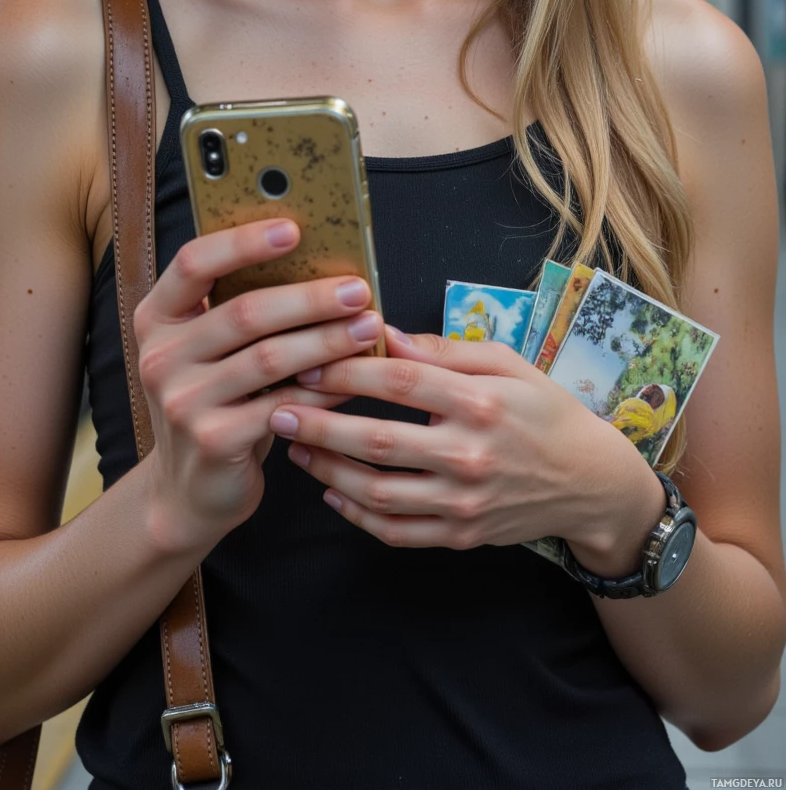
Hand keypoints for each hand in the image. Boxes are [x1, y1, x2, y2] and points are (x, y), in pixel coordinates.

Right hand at [134, 217, 384, 555]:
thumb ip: (241, 310)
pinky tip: (354, 380)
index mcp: (157, 317)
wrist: (187, 490)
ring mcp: (182, 401)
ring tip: (369, 328)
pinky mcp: (212, 440)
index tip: (294, 229)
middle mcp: (160, 355)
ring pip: (269, 358)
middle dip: (310, 298)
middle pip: (244, 312)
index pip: (193, 262)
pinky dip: (325, 391)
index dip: (242, 242)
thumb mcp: (208, 351)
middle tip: (357, 289)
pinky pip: (283, 405)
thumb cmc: (214, 401)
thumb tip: (318, 263)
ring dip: (327, 341)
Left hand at [268, 326, 663, 559]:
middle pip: (378, 442)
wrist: (591, 483)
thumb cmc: (546, 411)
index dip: (347, 372)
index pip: (400, 384)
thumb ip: (445, 350)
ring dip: (328, 472)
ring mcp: (464, 503)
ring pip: (379, 493)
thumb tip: (385, 334)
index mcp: (480, 403)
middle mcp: (469, 456)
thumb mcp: (507, 364)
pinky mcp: (461, 535)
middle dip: (320, 426)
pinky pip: (397, 533)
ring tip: (296, 450)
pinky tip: (332, 494)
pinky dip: (358, 516)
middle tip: (279, 409)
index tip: (308, 360)